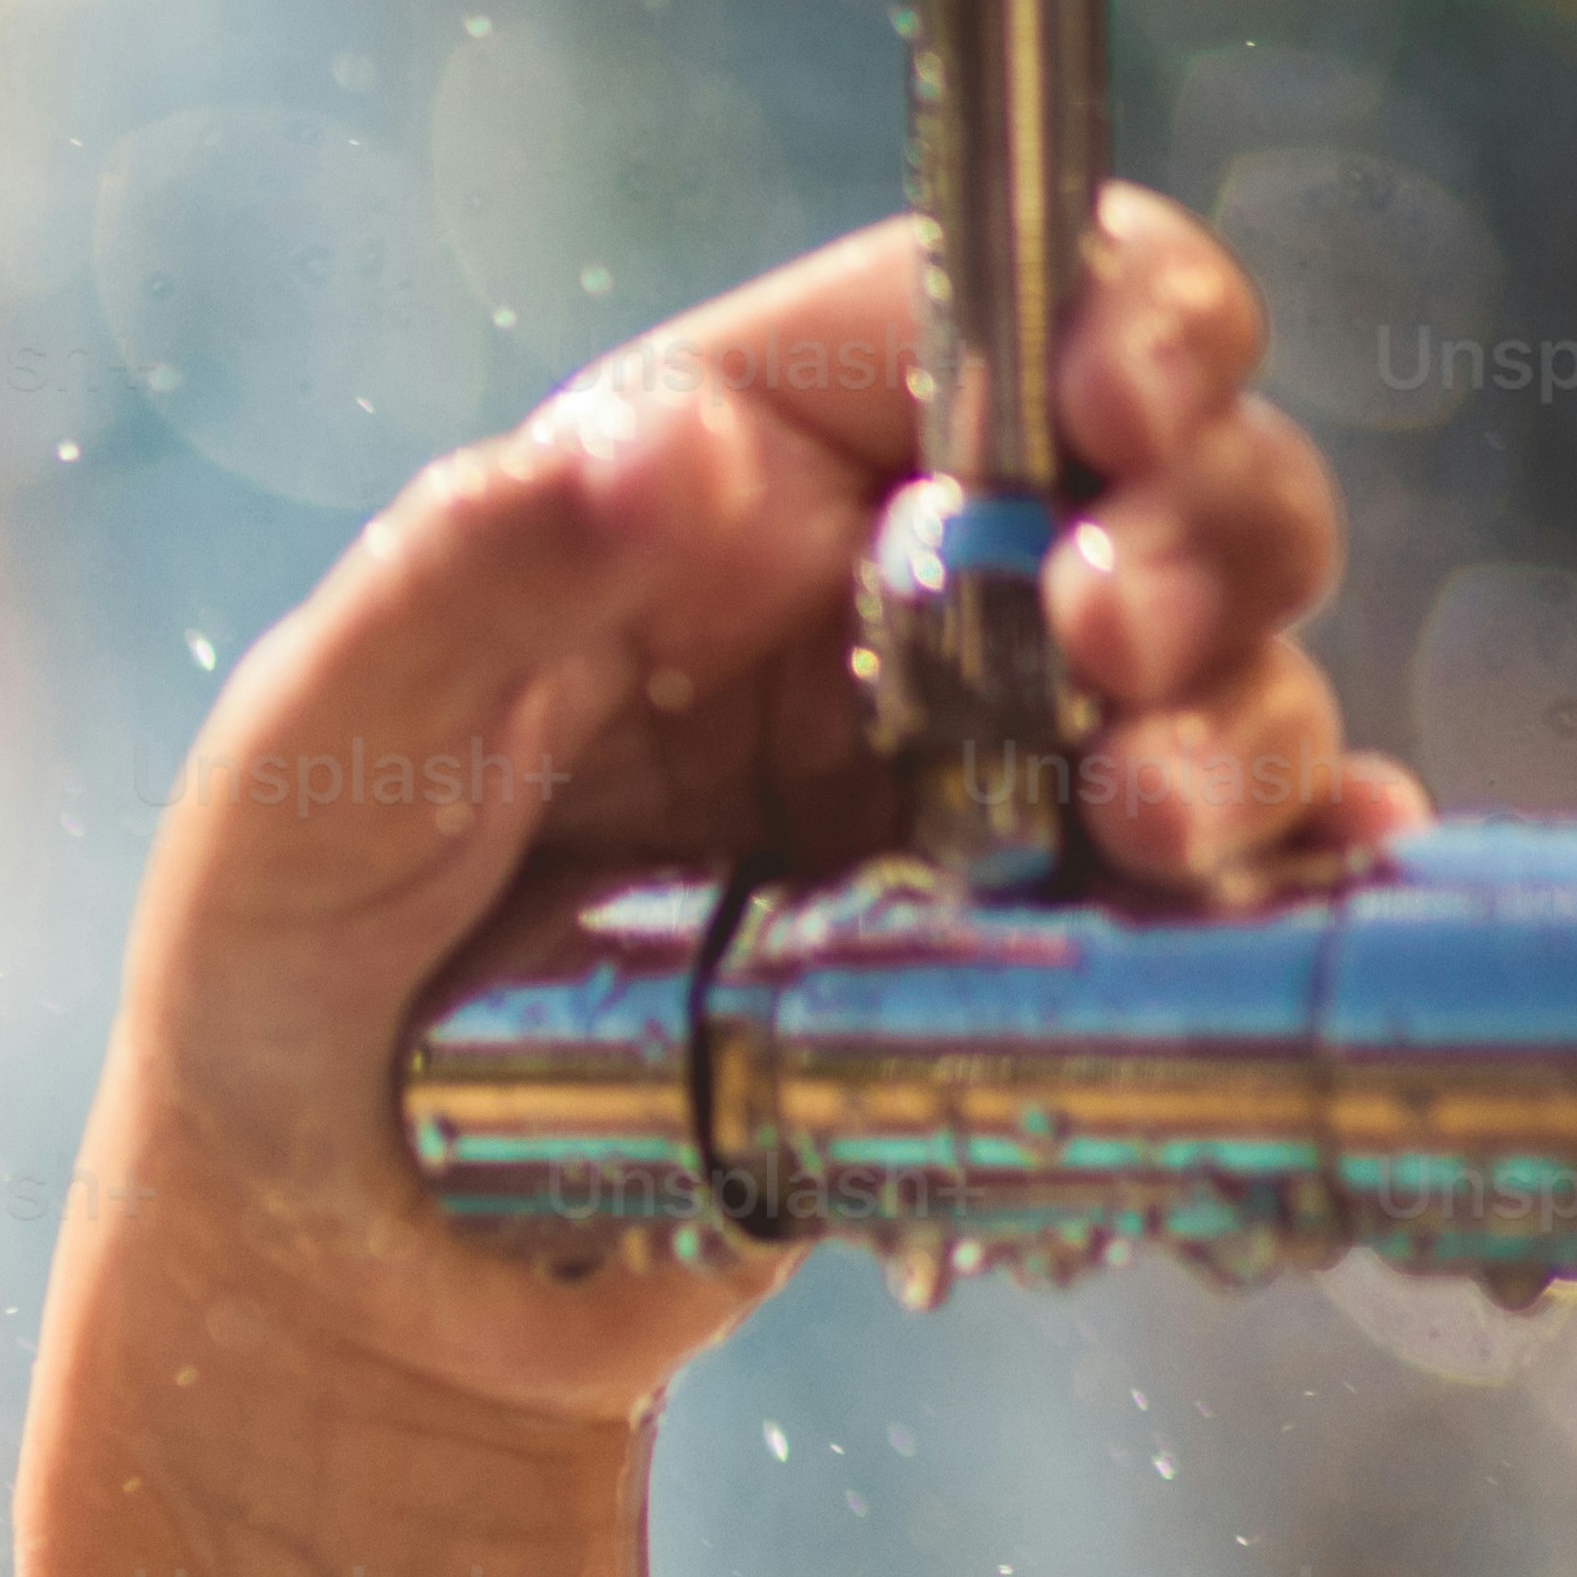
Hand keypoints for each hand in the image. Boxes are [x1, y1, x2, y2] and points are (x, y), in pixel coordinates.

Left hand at [82, 189, 1424, 1445]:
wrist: (332, 1267)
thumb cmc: (282, 973)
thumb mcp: (313, 763)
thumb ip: (468, 579)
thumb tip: (672, 447)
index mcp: (708, 486)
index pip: (970, 310)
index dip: (1104, 316)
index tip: (1124, 407)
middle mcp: (872, 602)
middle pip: (1159, 474)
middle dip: (1205, 529)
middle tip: (1130, 644)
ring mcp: (968, 778)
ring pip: (1224, 676)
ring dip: (1244, 724)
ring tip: (1150, 823)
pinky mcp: (1017, 954)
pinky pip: (1224, 886)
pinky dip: (1294, 879)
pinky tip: (1283, 900)